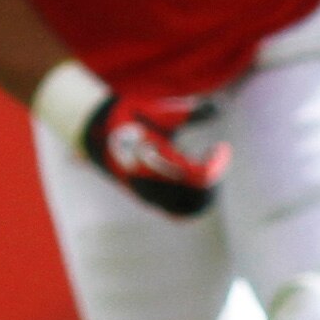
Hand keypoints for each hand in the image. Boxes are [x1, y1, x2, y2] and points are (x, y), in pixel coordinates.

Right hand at [80, 87, 228, 216]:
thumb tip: (220, 107)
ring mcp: (149, 196)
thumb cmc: (130, 116)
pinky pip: (179, 212)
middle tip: (215, 155)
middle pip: (199, 198)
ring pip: (190, 209)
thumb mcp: (159, 110)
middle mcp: (151, 186)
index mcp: (155, 163)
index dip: (217, 165)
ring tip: (208, 165)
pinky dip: (194, 199)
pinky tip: (197, 175)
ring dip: (206, 190)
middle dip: (214, 177)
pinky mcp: (149, 200)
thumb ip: (189, 110)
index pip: (198, 177)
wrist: (98, 132)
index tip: (221, 147)